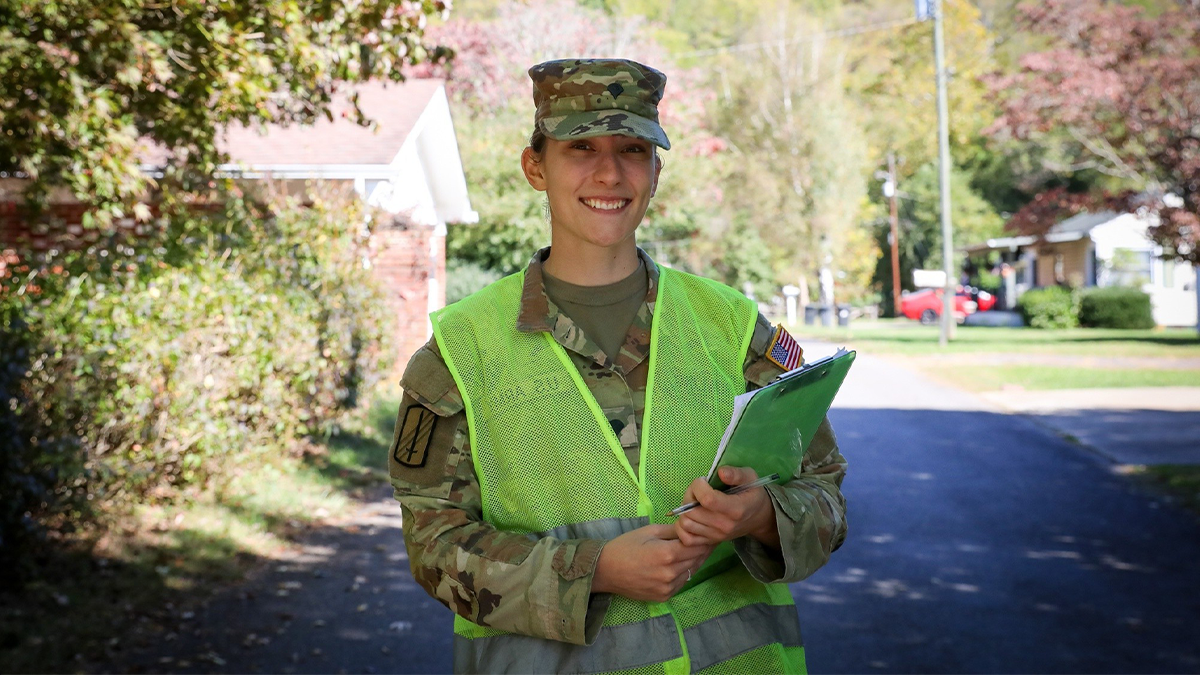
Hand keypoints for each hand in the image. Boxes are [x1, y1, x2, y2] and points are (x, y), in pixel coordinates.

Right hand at [592, 524, 714, 601]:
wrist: (605, 571)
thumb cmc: (625, 546)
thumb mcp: (649, 531)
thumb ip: (673, 530)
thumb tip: (692, 526)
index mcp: (667, 554)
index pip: (697, 545)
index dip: (704, 537)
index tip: (710, 531)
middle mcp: (670, 573)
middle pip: (697, 559)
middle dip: (703, 548)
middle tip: (709, 539)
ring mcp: (668, 587)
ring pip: (691, 572)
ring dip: (696, 561)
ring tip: (697, 550)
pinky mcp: (664, 596)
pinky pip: (682, 583)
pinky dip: (685, 572)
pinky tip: (682, 564)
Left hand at [673, 466, 779, 548]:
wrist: (757, 518)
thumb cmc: (752, 494)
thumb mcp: (750, 478)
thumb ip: (736, 474)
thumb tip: (720, 472)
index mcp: (736, 509)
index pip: (708, 499)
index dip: (698, 487)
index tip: (703, 480)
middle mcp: (724, 525)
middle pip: (692, 511)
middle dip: (690, 495)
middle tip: (697, 490)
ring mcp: (716, 536)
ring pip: (686, 524)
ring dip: (685, 509)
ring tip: (695, 502)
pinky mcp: (710, 542)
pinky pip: (687, 539)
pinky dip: (683, 527)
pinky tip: (691, 515)